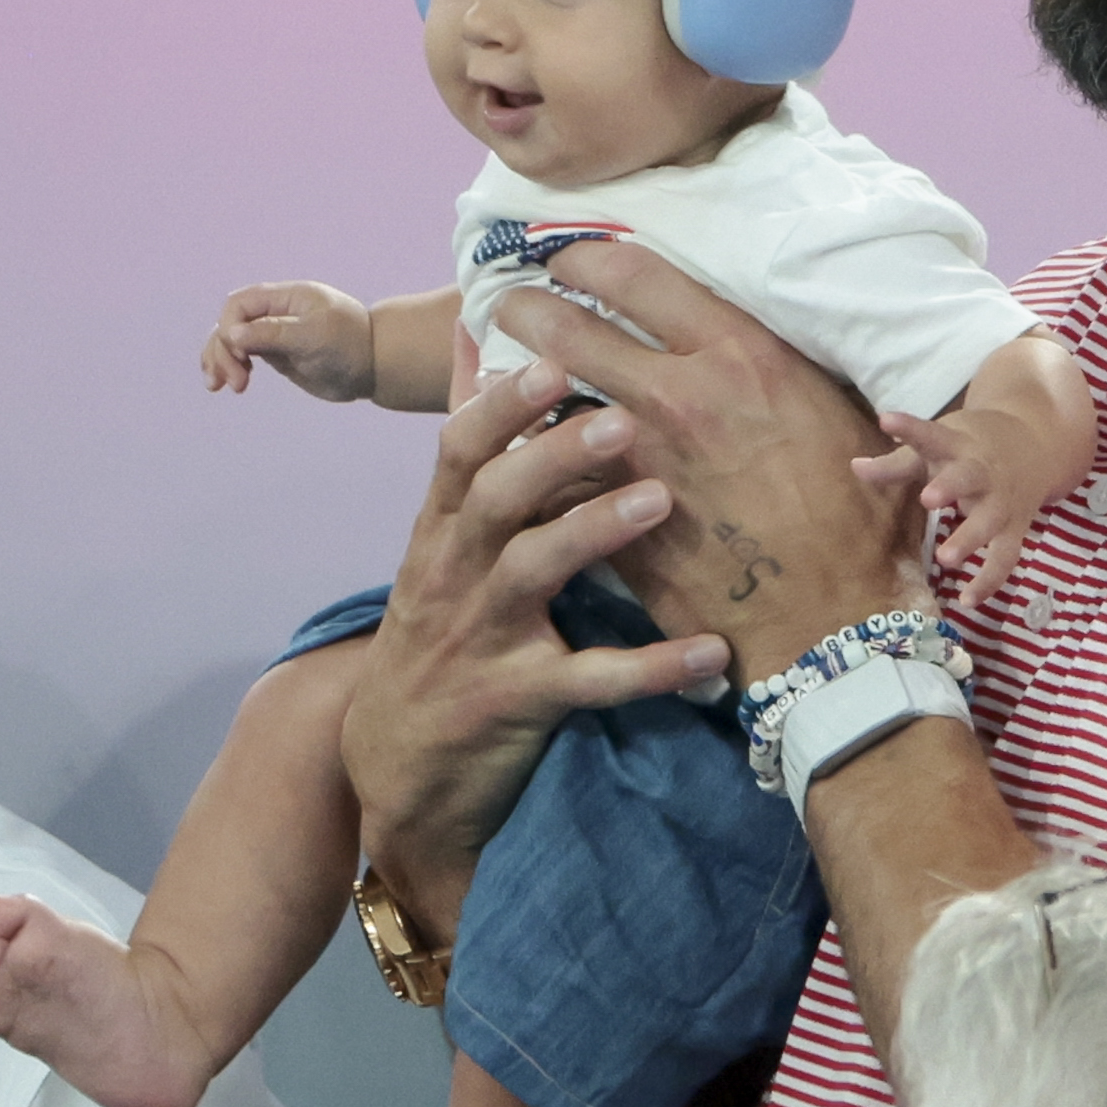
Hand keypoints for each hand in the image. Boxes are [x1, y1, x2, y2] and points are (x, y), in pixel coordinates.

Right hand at [204, 281, 376, 400]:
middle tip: (234, 382)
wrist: (375, 367)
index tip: (241, 355)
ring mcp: (274, 333)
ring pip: (232, 341)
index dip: (230, 328)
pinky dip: (231, 367)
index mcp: (286, 297)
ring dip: (220, 360)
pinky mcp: (276, 354)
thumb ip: (273, 332)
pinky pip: (243, 356)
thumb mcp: (313, 336)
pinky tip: (227, 384)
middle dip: (223, 350)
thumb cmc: (350, 345)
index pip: (240, 305)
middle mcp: (276, 311)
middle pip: (230, 323)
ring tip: (218, 386)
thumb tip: (233, 333)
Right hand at [340, 361, 734, 923]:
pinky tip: (710, 650)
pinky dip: (650, 667)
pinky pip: (588, 681)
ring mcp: (481, 638)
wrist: (396, 768)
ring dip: (593, 532)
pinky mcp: (514, 702)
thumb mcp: (440, 545)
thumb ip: (473, 450)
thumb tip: (479, 338)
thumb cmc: (439, 633)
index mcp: (442, 529)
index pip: (459, 448)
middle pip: (493, 497)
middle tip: (622, 418)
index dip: (503, 402)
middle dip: (553, 452)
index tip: (555, 358)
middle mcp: (453, 574)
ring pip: (531, 573)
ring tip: (661, 500)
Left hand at [490, 240, 927, 670]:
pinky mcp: (613, 524)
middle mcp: (679, 395)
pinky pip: (552, 478)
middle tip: (511, 306)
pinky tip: (526, 461)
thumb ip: (788, 366)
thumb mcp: (843, 416)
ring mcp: (637, 463)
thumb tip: (759, 334)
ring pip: (546, 402)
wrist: (833, 626)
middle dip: (524, 309)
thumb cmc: (858, 521)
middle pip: (564, 326)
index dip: (586, 255)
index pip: (633, 272)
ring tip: (508, 383)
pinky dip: (534, 464)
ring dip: (520, 391)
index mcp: (740, 354)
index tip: (568, 256)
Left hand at [858, 407, 1045, 604]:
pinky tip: (966, 601)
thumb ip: (896, 462)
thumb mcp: (939, 445)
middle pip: (969, 477)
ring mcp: (1003, 501)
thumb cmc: (971, 446)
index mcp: (959, 445)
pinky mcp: (1016, 529)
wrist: (1035, 445)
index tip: (886, 419)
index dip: (909, 428)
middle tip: (928, 498)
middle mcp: (984, 471)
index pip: (932, 434)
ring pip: (991, 521)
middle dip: (951, 486)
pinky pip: (1005, 557)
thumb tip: (853, 467)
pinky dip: (989, 580)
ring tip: (945, 560)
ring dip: (970, 539)